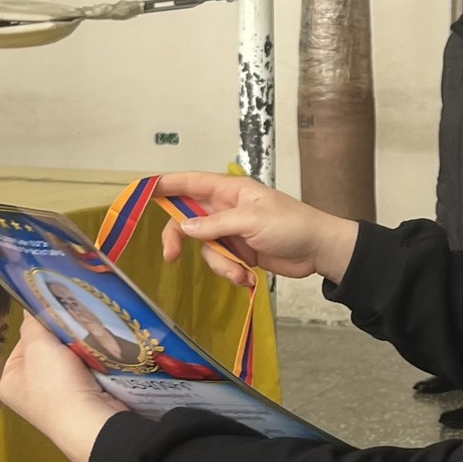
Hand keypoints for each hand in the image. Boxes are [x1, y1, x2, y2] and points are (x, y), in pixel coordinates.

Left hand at [0, 317, 125, 461]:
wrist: (92, 422)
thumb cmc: (56, 386)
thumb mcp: (38, 345)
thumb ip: (34, 322)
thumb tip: (32, 303)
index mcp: (10, 381)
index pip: (23, 342)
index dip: (40, 328)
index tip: (56, 320)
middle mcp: (30, 391)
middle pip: (46, 350)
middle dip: (62, 339)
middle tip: (75, 327)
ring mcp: (56, 399)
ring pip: (68, 359)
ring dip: (79, 348)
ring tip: (88, 340)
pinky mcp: (80, 401)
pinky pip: (85, 371)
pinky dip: (92, 361)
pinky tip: (97, 355)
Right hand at [149, 172, 361, 285]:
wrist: (320, 250)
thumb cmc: (291, 225)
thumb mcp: (251, 221)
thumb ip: (215, 224)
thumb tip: (183, 227)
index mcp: (230, 190)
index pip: (190, 183)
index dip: (165, 186)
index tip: (142, 192)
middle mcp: (226, 208)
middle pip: (188, 219)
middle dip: (180, 238)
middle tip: (171, 257)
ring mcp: (232, 231)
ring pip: (205, 247)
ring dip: (220, 265)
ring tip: (241, 273)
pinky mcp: (240, 252)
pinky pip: (222, 263)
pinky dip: (232, 272)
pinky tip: (248, 278)